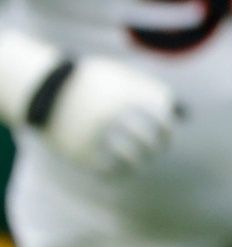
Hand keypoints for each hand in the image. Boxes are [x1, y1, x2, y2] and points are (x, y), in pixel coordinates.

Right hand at [0, 30, 179, 173]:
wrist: (40, 89)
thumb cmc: (88, 81)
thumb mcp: (116, 74)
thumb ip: (146, 87)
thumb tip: (175, 108)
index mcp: (123, 95)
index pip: (160, 118)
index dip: (167, 127)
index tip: (168, 132)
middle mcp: (111, 116)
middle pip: (149, 139)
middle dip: (159, 145)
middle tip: (160, 148)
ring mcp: (94, 135)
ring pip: (131, 158)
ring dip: (141, 161)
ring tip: (143, 160)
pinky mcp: (80, 151)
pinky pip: (108, 170)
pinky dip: (120, 172)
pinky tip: (124, 169)